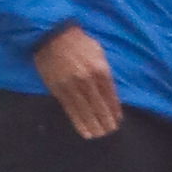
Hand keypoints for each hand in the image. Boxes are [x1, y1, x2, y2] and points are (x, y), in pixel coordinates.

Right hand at [35, 24, 122, 140]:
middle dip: (106, 121)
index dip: (114, 110)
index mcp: (100, 69)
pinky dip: (79, 122)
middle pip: (99, 106)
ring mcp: (72, 86)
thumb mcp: (98, 53)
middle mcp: (88, 80)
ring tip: (99, 135)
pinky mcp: (59, 90)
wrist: (53, 35)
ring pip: (85, 111)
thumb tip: (109, 93)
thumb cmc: (79, 43)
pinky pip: (71, 110)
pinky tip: (85, 131)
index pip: (110, 96)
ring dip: (93, 125)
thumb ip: (104, 72)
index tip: (117, 121)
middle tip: (109, 131)